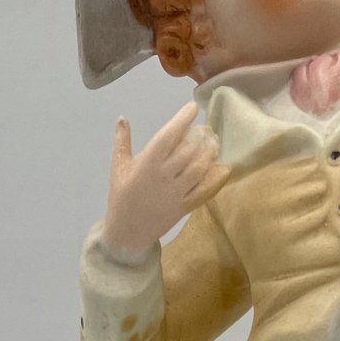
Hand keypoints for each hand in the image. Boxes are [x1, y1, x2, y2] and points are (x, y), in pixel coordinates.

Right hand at [100, 101, 230, 260]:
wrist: (127, 232)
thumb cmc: (121, 196)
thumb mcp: (117, 167)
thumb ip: (121, 141)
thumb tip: (122, 118)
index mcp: (146, 164)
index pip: (168, 136)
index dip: (182, 120)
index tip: (192, 107)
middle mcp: (163, 176)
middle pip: (188, 151)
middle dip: (200, 136)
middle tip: (206, 128)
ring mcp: (176, 193)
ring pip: (199, 168)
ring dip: (210, 153)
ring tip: (214, 143)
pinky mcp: (185, 206)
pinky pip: (204, 190)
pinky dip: (215, 178)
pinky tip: (222, 167)